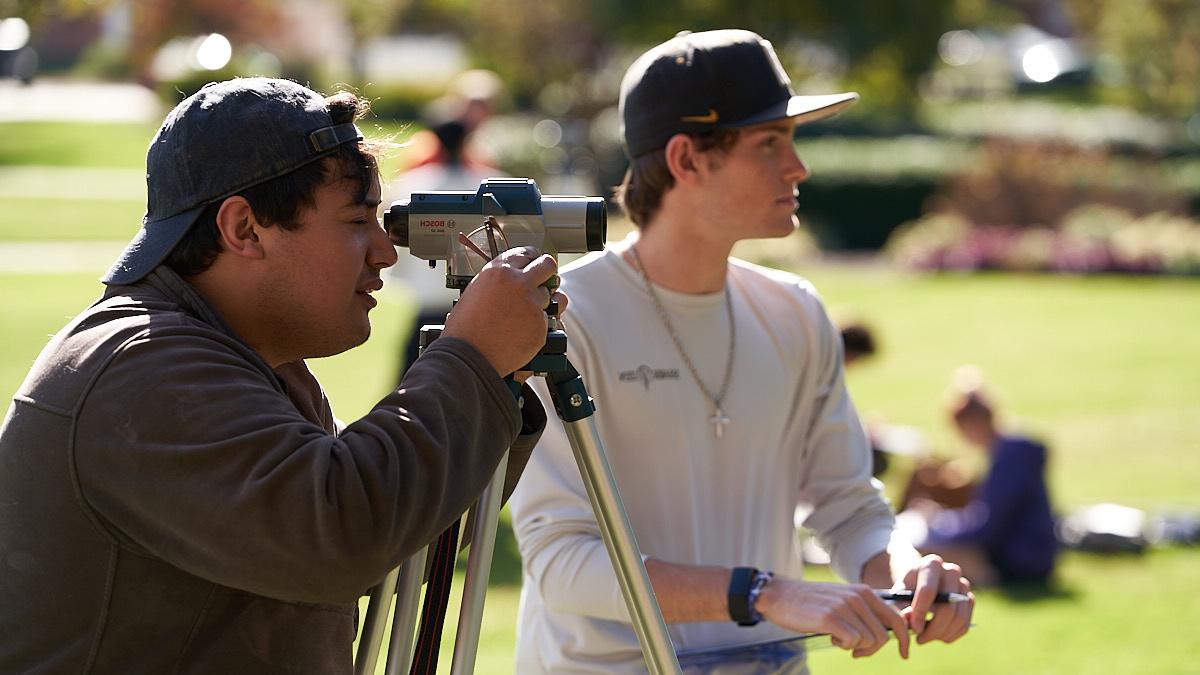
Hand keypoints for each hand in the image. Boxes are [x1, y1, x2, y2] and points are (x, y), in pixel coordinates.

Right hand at [442, 246, 567, 376]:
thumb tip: (510, 282)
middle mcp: (519, 282)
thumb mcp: (475, 293)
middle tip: (544, 281)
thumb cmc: (465, 328)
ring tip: (525, 316)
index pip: (526, 253)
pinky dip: (538, 326)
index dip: (532, 258)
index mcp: (499, 270)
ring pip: (550, 296)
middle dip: (548, 273)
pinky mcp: (540, 324)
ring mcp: (532, 303)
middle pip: (548, 265)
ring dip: (542, 303)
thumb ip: (497, 283)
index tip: (534, 262)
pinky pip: (547, 320)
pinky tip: (521, 333)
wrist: (469, 355)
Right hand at [756, 578, 910, 658]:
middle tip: (854, 649)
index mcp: (864, 592)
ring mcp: (844, 606)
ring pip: (868, 641)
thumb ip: (864, 612)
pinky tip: (830, 636)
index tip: (905, 653)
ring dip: (854, 646)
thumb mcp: (843, 600)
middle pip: (883, 636)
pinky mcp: (831, 617)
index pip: (896, 618)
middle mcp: (858, 597)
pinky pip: (852, 642)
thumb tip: (887, 635)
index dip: (904, 639)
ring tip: (837, 636)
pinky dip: (842, 645)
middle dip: (871, 649)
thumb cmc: (812, 603)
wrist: (780, 595)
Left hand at [897, 554, 973, 644]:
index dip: (920, 613)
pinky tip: (937, 636)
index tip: (914, 628)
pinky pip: (965, 624)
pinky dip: (951, 635)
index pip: (928, 591)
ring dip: (942, 634)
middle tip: (919, 639)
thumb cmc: (907, 586)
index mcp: (931, 564)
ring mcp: (963, 585)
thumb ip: (901, 607)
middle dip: (933, 629)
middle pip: (948, 608)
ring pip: (959, 618)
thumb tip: (912, 623)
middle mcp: (951, 571)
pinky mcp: (969, 599)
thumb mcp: (899, 593)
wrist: (919, 579)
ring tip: (925, 637)